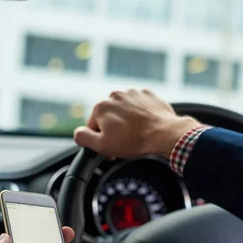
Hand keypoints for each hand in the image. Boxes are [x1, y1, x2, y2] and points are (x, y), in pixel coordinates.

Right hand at [74, 89, 199, 158]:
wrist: (164, 134)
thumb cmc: (134, 140)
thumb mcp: (102, 146)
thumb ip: (83, 138)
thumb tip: (78, 133)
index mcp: (101, 107)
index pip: (94, 127)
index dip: (101, 140)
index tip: (112, 149)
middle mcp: (114, 96)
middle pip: (109, 117)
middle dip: (114, 130)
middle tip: (125, 143)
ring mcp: (132, 93)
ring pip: (124, 111)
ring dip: (127, 121)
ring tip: (136, 134)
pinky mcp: (148, 95)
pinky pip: (139, 106)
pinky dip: (141, 115)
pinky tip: (146, 125)